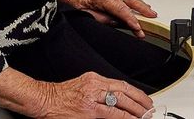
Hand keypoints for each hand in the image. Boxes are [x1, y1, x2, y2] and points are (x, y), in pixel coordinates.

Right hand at [38, 72, 153, 117]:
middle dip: (140, 100)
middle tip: (149, 109)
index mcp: (95, 78)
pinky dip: (124, 116)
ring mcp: (92, 97)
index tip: (144, 100)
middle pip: (124, 90)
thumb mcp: (82, 86)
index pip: (121, 84)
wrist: (43, 100)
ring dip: (135, 109)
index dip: (135, 93)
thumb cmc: (60, 96)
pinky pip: (111, 113)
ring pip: (120, 101)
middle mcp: (95, 85)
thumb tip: (117, 101)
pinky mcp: (88, 110)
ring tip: (144, 115)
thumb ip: (98, 91)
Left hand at [59, 0, 157, 38]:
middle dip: (143, 10)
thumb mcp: (86, 14)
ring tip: (151, 12)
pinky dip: (135, 3)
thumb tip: (116, 22)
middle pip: (130, 2)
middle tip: (153, 17)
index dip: (131, 20)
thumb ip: (102, 19)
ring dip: (141, 6)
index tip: (139, 28)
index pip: (121, 10)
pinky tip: (140, 6)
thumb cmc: (74, 1)